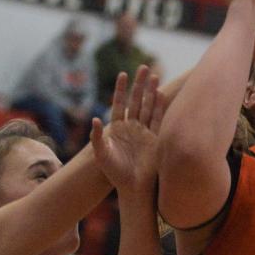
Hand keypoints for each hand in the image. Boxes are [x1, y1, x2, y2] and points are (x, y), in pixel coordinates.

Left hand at [91, 66, 164, 193]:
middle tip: (143, 67)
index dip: (121, 89)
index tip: (123, 74)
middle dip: (139, 84)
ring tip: (154, 75)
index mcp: (118, 128)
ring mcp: (145, 132)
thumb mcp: (100, 154)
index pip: (119, 104)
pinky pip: (157, 119)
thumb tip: (94, 119)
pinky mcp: (155, 139)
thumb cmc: (115, 173)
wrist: (133, 187)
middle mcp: (132, 127)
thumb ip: (97, 137)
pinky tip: (160, 94)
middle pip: (136, 101)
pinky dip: (159, 107)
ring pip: (148, 107)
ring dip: (150, 92)